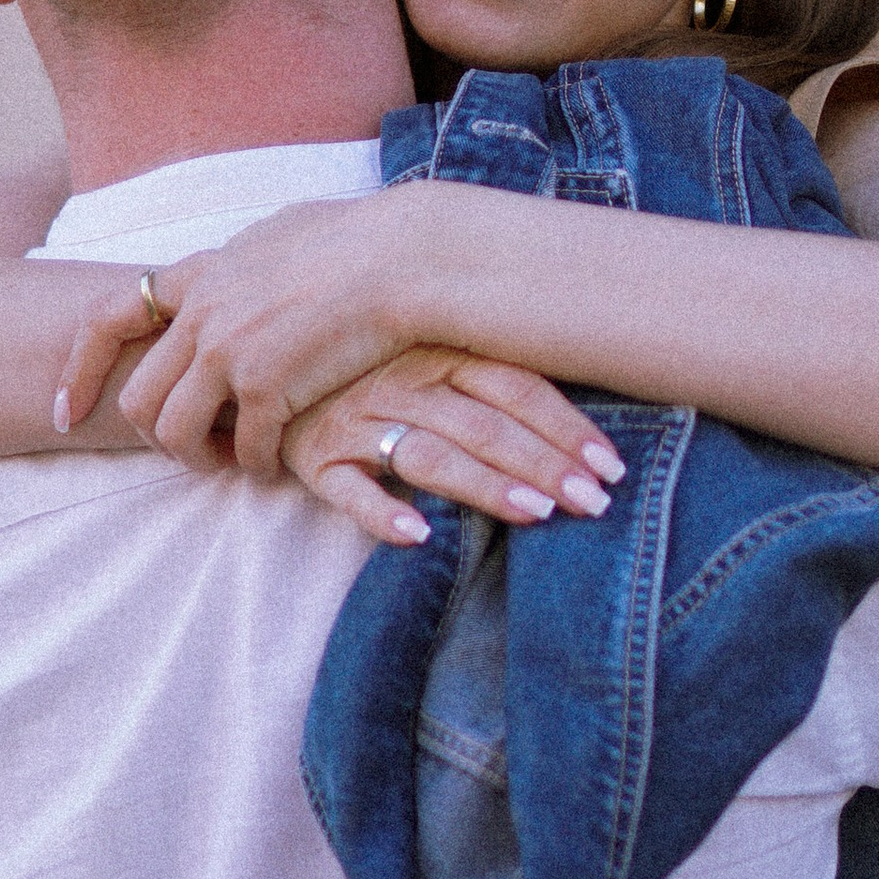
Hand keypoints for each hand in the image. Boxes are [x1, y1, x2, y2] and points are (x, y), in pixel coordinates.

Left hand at [57, 198, 420, 473]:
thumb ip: (244, 259)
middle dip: (153, 436)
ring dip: (196, 459)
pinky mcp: (268, 388)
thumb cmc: (359, 238)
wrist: (403, 256)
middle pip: (138, 398)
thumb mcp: (279, 232)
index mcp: (200, 273)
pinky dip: (256, 465)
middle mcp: (202, 315)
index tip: (68, 411)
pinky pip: (244, 450)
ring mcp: (230, 353)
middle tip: (186, 450)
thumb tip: (240, 262)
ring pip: (174, 433)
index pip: (106, 319)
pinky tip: (274, 462)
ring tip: (228, 462)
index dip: (79, 371)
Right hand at [282, 351, 626, 544]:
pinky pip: (348, 487)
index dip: (566, 427)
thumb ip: (492, 370)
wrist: (267, 351)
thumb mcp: (428, 343)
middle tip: (596, 503)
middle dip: (546, 465)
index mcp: (440, 348)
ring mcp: (358, 417)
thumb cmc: (368, 354)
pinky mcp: (315, 455)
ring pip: (430, 453)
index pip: (518, 387)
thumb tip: (572, 417)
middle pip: (487, 424)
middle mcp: (404, 380)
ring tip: (536, 514)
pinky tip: (416, 535)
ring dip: (484, 485)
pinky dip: (381, 511)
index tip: (611, 466)